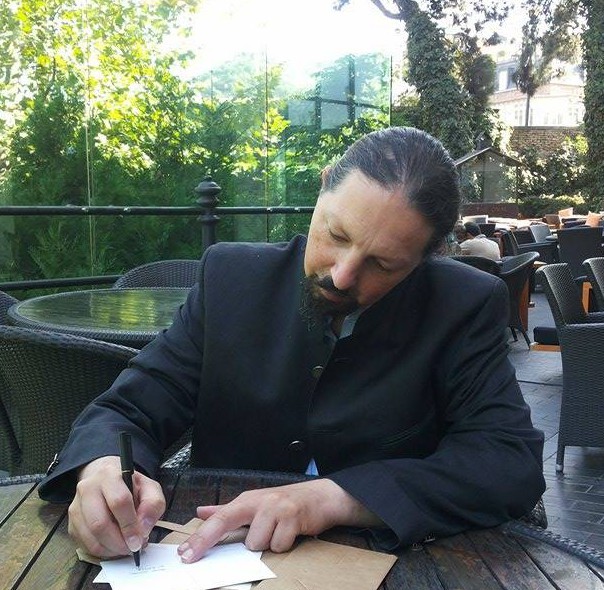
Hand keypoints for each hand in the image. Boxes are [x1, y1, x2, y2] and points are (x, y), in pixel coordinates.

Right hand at [68, 455, 165, 557]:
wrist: (107, 481)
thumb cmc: (130, 486)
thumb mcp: (150, 488)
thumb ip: (153, 505)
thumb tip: (143, 530)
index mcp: (110, 475)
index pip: (118, 502)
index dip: (130, 525)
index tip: (139, 541)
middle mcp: (88, 488)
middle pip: (100, 523)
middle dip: (119, 542)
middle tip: (132, 549)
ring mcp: (76, 506)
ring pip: (90, 537)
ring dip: (111, 549)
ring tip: (125, 547)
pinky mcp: (71, 523)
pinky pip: (85, 545)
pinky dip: (102, 551)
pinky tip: (114, 546)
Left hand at [177, 478, 381, 562]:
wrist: (319, 497)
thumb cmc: (284, 503)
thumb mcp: (254, 504)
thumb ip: (226, 510)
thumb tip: (200, 511)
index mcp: (246, 500)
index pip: (218, 518)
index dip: (200, 537)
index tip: (186, 554)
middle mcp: (258, 502)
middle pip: (228, 523)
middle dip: (213, 541)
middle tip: (202, 554)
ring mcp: (275, 508)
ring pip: (256, 542)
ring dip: (266, 544)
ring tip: (276, 533)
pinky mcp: (292, 517)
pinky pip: (278, 545)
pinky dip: (283, 544)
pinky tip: (289, 534)